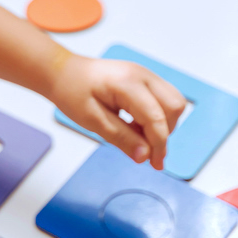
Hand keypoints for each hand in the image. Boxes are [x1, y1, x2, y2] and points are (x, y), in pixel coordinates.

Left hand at [49, 54, 185, 170]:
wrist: (63, 72)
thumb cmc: (72, 91)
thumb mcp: (92, 120)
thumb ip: (121, 137)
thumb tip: (144, 156)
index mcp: (128, 83)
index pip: (156, 117)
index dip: (158, 144)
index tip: (155, 164)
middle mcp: (142, 74)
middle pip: (174, 106)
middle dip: (165, 133)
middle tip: (146, 152)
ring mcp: (146, 74)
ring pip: (173, 102)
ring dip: (163, 124)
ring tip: (138, 137)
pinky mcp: (144, 79)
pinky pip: (163, 99)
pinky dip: (157, 116)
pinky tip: (137, 126)